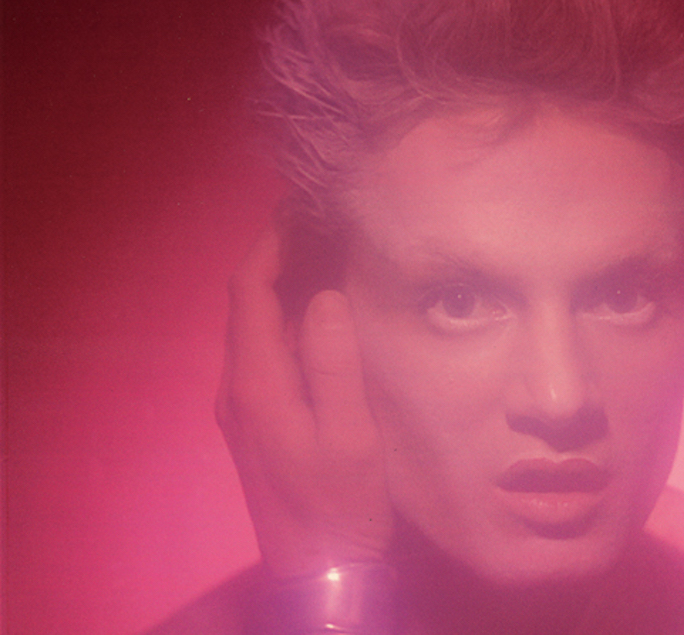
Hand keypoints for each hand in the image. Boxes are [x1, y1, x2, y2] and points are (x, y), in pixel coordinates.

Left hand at [216, 227, 391, 577]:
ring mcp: (241, 405)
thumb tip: (325, 295)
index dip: (272, 242)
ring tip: (328, 251)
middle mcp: (237, 387)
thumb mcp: (351, 436)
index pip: (249, 291)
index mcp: (256, 383)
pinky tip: (321, 310)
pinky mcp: (255, 419)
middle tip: (324, 220)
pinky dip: (286, 315)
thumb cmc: (343, 505)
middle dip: (279, 254)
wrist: (322, 572)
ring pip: (253, 325)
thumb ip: (335, 362)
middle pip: (246, 302)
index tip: (305, 207)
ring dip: (283, 283)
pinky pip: (263, 348)